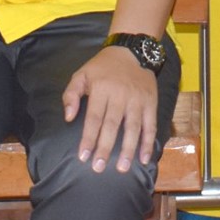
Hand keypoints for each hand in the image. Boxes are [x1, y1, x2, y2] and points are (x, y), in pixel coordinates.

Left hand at [64, 46, 159, 173]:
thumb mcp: (81, 74)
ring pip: (132, 127)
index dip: (88, 138)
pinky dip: (148, 142)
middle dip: (105, 148)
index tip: (83, 156)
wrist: (132, 51)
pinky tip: (144, 158)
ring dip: (127, 149)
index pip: (94, 118)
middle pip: (112, 125)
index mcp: (101, 89)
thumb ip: (71, 95)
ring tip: (122, 168)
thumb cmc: (102, 67)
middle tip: (99, 167)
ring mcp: (137, 100)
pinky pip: (150, 125)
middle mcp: (120, 95)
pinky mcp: (151, 102)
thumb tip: (69, 117)